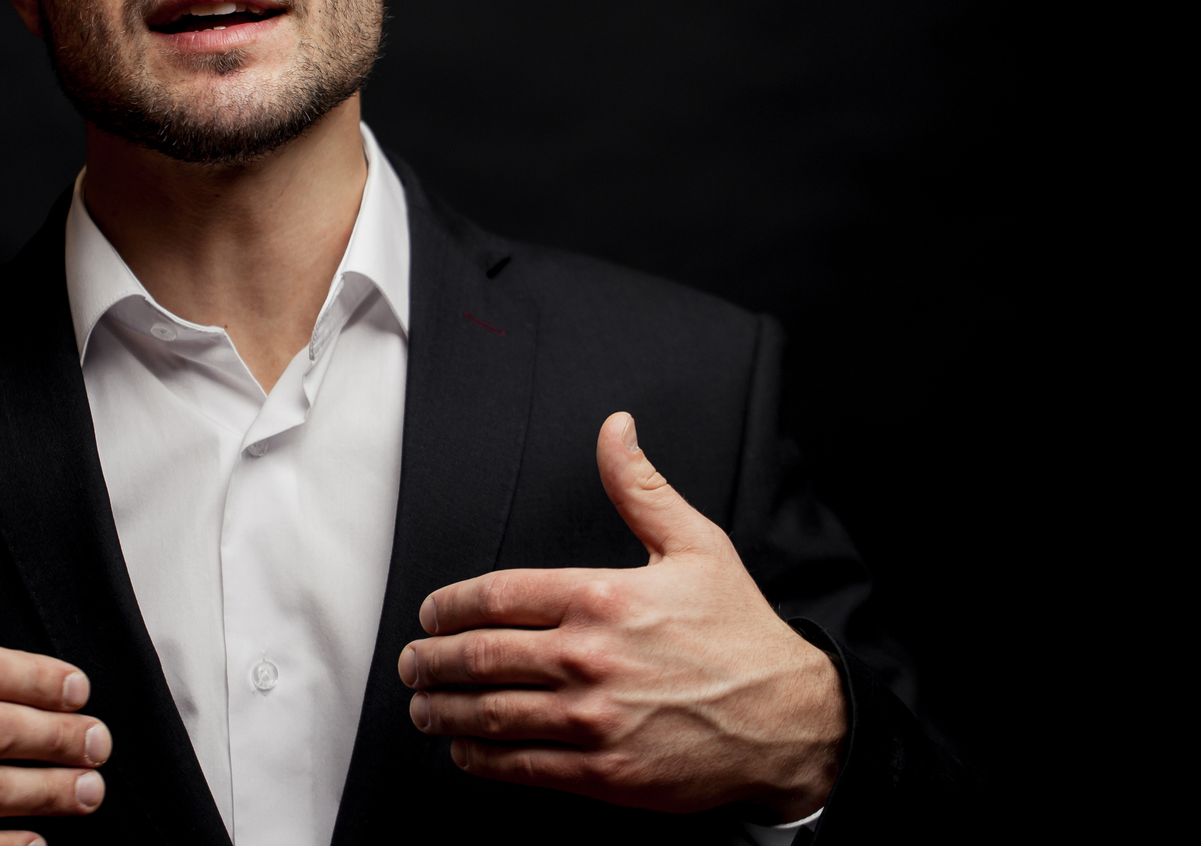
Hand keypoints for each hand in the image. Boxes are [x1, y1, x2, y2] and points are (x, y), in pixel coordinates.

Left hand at [398, 413, 844, 818]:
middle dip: (431, 660)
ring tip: (423, 706)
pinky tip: (465, 751)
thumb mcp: (695, 545)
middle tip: (411, 662)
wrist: (788, 720)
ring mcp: (591, 719)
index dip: (450, 606)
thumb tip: (614, 429)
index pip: (496, 596)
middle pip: (479, 656)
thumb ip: (640, 487)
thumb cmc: (741, 633)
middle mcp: (588, 656)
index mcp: (601, 596)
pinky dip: (480, 758)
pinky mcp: (602, 772)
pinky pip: (520, 766)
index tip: (432, 613)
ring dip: (442, 711)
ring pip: (489, 714)